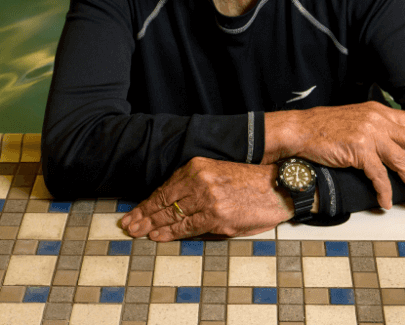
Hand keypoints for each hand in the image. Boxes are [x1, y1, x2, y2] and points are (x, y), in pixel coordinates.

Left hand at [119, 157, 292, 240]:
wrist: (277, 187)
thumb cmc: (249, 181)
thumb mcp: (218, 173)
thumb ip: (195, 185)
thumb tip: (172, 204)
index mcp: (198, 167)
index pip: (165, 188)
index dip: (147, 202)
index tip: (134, 211)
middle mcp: (199, 181)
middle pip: (163, 201)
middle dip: (143, 215)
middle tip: (128, 224)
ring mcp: (207, 200)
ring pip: (172, 215)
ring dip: (151, 226)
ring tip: (136, 232)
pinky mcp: (217, 218)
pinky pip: (187, 227)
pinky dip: (170, 233)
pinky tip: (157, 236)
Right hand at [271, 102, 404, 209]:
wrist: (303, 129)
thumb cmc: (327, 127)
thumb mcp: (357, 118)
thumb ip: (377, 126)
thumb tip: (396, 143)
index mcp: (380, 111)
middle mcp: (378, 120)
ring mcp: (370, 134)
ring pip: (402, 162)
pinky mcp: (359, 150)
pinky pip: (380, 176)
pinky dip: (385, 191)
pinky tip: (386, 201)